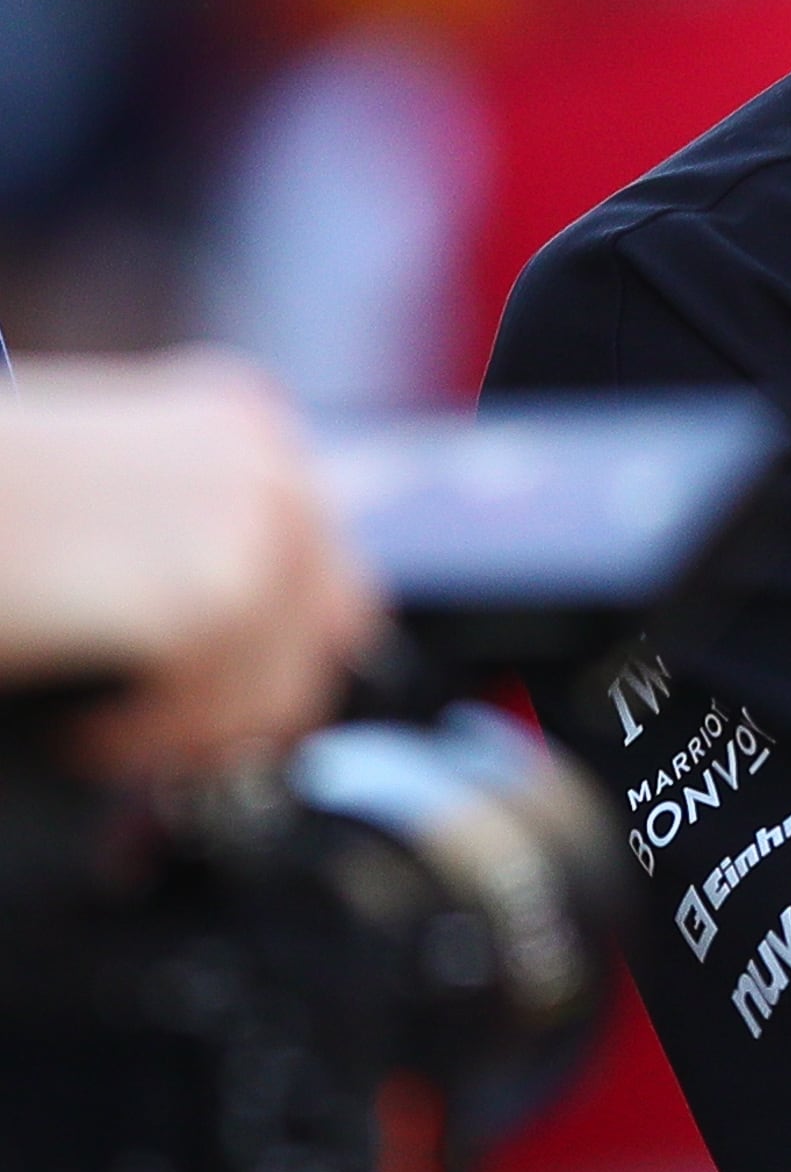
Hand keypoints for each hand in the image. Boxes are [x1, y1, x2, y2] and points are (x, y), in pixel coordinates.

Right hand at [0, 353, 384, 781]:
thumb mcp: (100, 496)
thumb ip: (180, 543)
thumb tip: (248, 655)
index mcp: (238, 420)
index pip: (320, 564)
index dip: (279, 653)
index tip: (232, 711)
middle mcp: (269, 458)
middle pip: (330, 629)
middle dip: (253, 705)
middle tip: (174, 752)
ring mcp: (254, 519)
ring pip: (272, 687)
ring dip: (182, 734)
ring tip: (93, 730)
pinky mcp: (214, 591)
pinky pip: (210, 713)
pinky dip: (139, 745)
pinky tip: (78, 730)